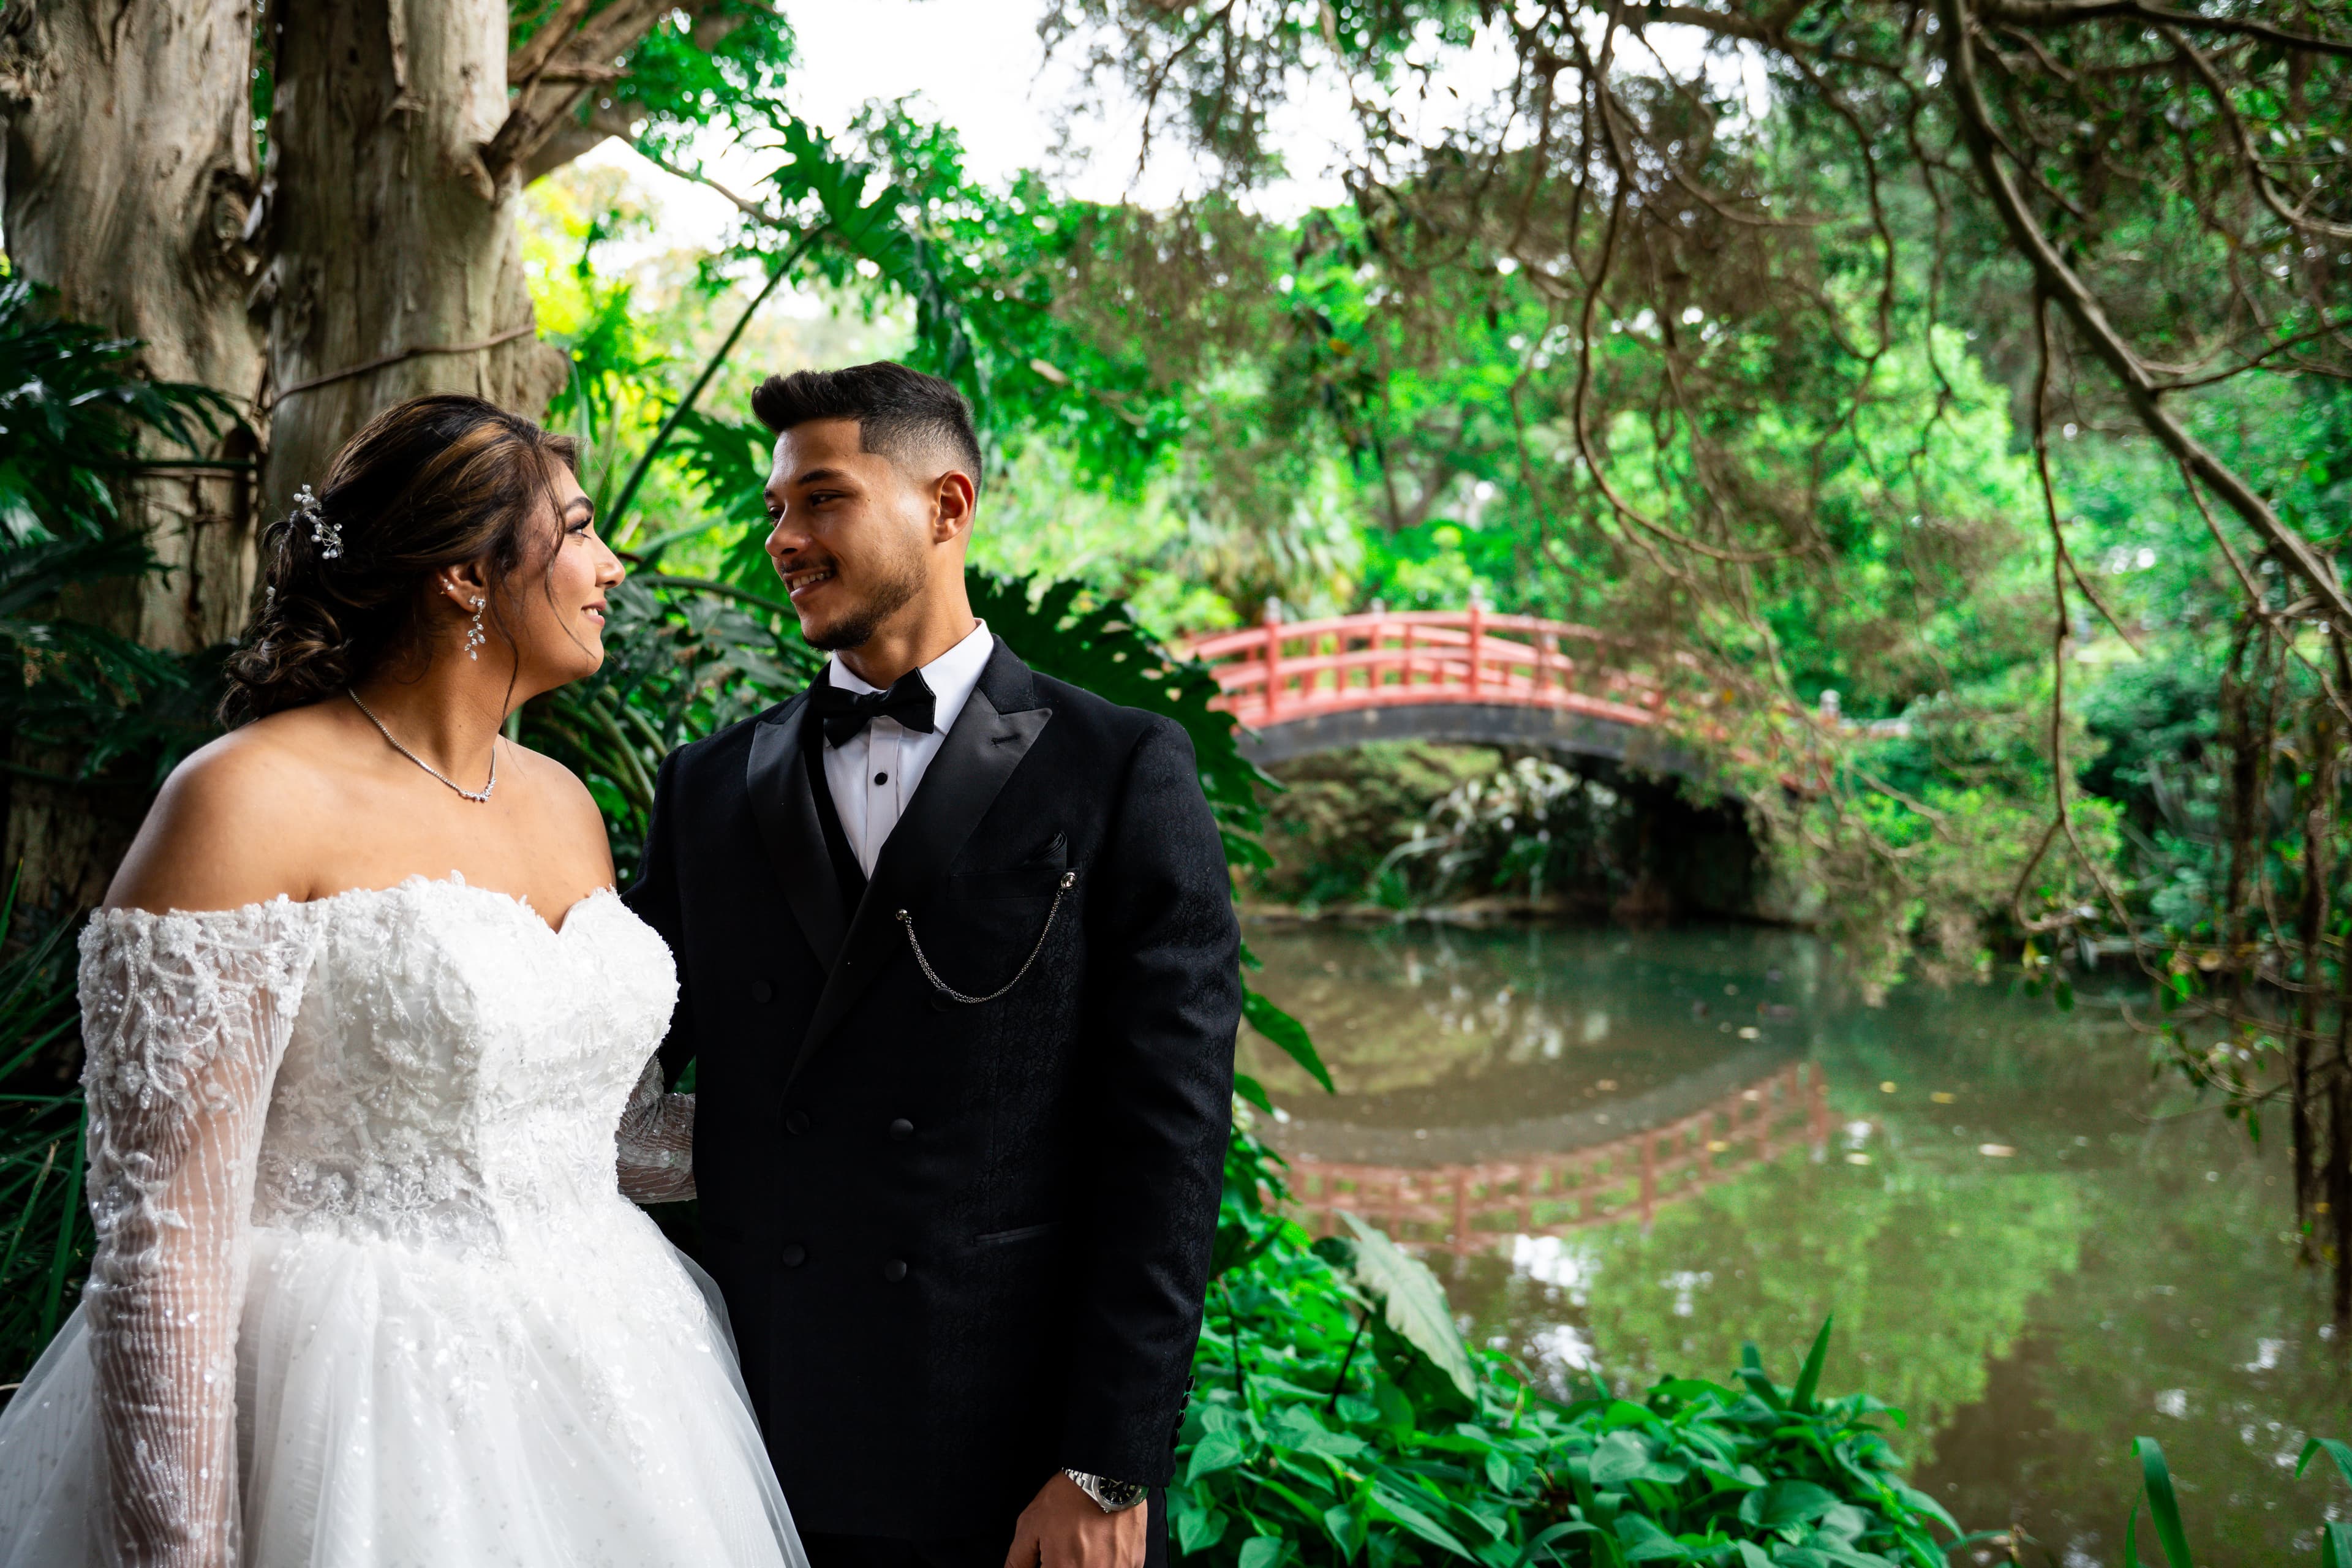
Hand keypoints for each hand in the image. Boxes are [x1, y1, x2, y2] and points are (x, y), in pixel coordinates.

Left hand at [1004, 1472, 1147, 1567]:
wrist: (1109, 1473)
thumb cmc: (1069, 1497)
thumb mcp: (1031, 1524)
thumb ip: (1019, 1559)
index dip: (1048, 1565)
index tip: (1049, 1556)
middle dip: (1066, 1563)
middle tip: (1068, 1545)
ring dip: (1088, 1562)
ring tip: (1086, 1542)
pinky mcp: (1135, 1563)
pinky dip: (1108, 1561)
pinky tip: (1103, 1542)